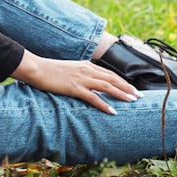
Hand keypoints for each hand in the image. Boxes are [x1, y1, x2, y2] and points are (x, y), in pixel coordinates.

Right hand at [11, 50, 140, 113]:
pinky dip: (104, 104)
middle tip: (140, 96)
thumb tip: (91, 85)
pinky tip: (112, 110)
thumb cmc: (51, 70)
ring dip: (121, 94)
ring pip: (107, 86)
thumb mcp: (70, 70)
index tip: (133, 89)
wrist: (37, 68)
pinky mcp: (74, 87)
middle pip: (112, 79)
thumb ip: (82, 75)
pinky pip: (93, 97)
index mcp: (86, 65)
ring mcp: (81, 78)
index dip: (123, 81)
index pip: (110, 74)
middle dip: (128, 87)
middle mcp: (87, 70)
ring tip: (133, 101)